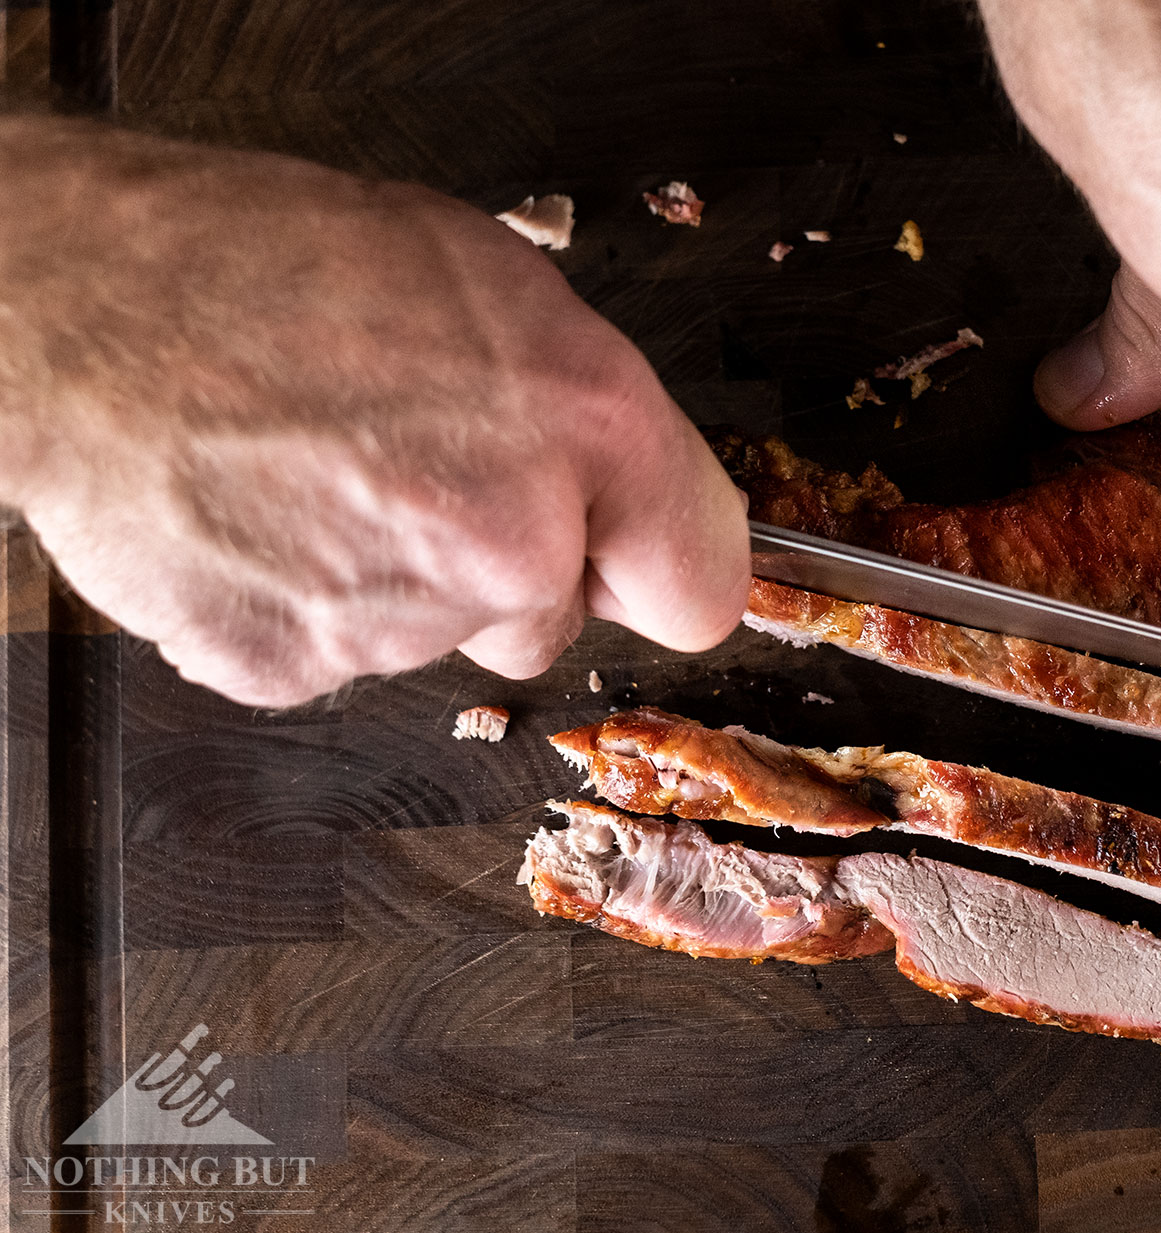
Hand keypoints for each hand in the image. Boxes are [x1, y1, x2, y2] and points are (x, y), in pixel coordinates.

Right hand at [0, 119, 747, 705]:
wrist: (83, 303)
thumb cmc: (275, 262)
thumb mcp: (492, 288)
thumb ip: (587, 418)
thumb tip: (627, 496)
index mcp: (585, 426)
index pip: (703, 584)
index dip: (659, 569)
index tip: (631, 562)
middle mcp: (511, 537)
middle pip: (549, 623)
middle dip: (501, 566)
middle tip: (414, 468)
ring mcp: (401, 620)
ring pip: (438, 635)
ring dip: (397, 575)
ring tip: (319, 466)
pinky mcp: (294, 668)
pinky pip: (337, 655)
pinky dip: (308, 602)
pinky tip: (268, 514)